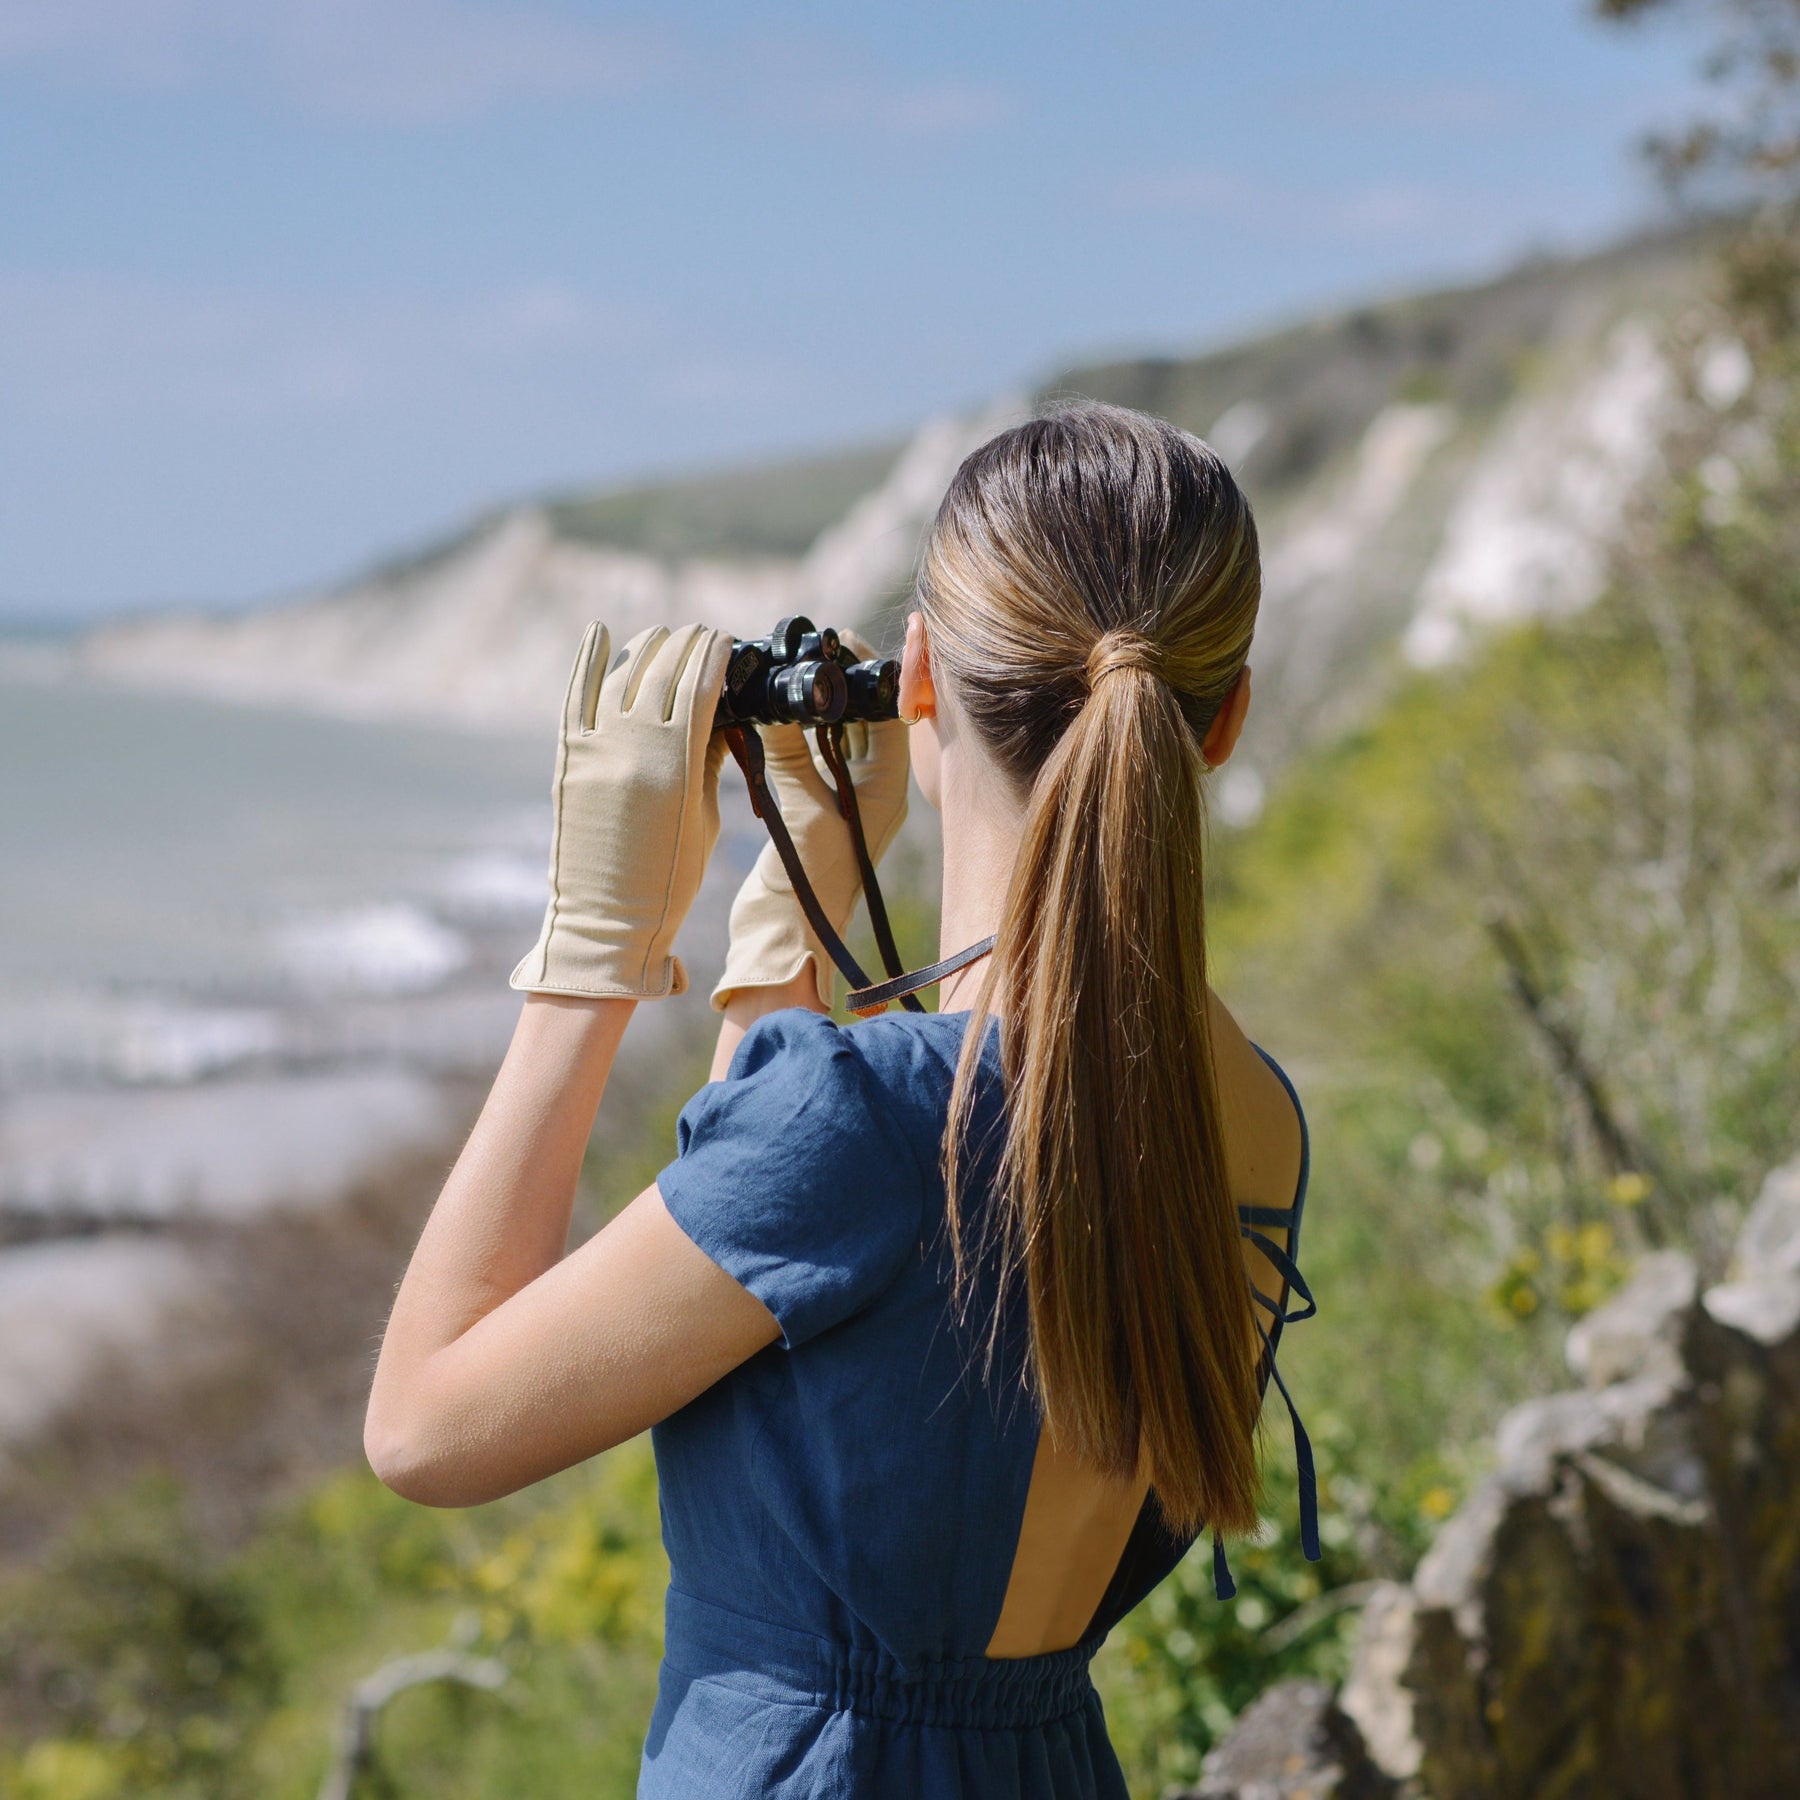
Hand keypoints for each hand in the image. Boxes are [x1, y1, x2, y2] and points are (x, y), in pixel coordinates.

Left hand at [511, 621, 733, 1000]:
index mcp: (680, 762)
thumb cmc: (668, 879)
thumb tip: (720, 713)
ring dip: (646, 647)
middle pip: (663, 669)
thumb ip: (712, 759)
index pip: (701, 682)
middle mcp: (635, 745)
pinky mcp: (568, 757)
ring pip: (622, 672)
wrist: (605, 919)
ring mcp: (597, 747)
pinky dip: (588, 659)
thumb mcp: (705, 818)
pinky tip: (599, 633)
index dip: (715, 653)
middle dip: (686, 643)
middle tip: (701, 635)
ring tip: (663, 638)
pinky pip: (576, 693)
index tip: (725, 641)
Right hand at [711, 630, 910, 1012]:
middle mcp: (874, 793)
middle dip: (842, 686)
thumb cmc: (807, 881)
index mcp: (887, 791)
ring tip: (794, 673)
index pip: (890, 717)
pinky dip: (800, 734)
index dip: (871, 676)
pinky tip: (778, 712)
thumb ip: (792, 750)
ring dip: (819, 708)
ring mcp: (847, 802)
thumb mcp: (801, 806)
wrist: (784, 932)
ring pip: (839, 737)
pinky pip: (814, 758)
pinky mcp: (817, 810)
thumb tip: (780, 698)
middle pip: (866, 722)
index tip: (844, 642)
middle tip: (815, 650)